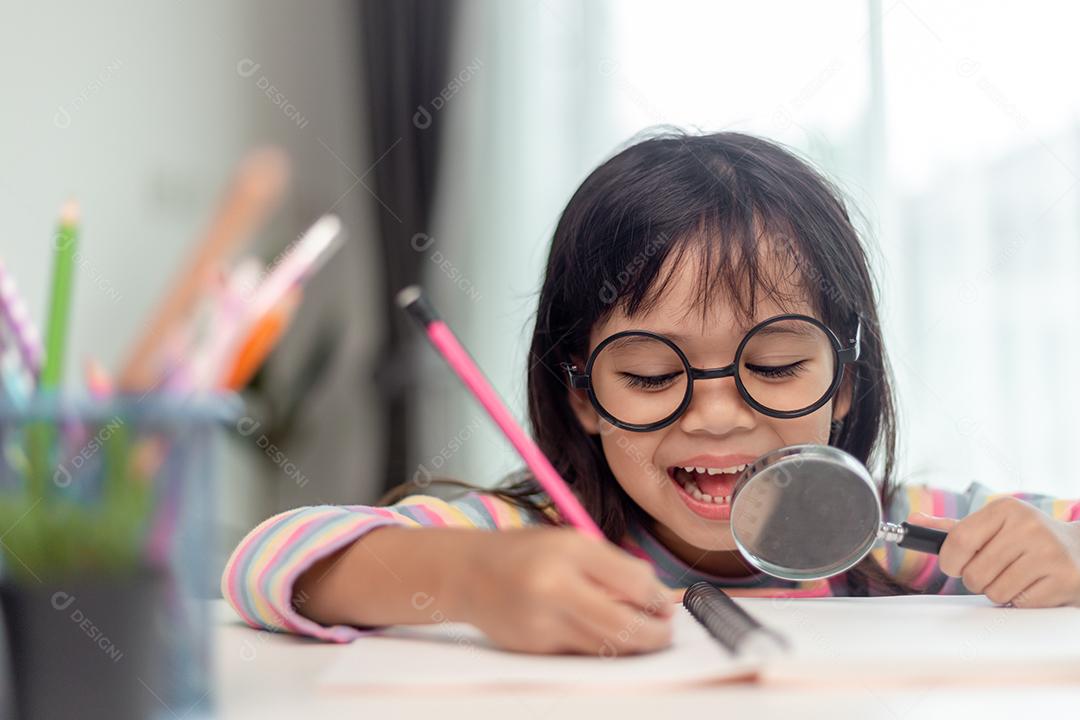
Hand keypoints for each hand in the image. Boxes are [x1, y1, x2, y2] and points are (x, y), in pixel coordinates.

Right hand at [445, 527, 674, 654]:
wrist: (468, 574)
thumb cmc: (526, 553)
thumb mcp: (571, 542)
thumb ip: (614, 566)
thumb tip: (657, 595)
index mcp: (569, 551)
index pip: (633, 582)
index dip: (658, 599)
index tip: (665, 604)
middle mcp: (555, 588)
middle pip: (623, 625)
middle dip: (654, 634)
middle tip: (665, 632)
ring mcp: (543, 622)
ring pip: (605, 647)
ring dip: (633, 646)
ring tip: (644, 636)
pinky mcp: (535, 648)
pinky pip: (580, 653)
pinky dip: (600, 648)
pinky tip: (606, 637)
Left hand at [909, 497, 1079, 606]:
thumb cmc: (1027, 538)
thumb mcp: (994, 525)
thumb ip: (953, 527)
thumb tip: (912, 521)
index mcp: (1005, 509)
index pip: (957, 541)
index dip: (949, 561)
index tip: (954, 565)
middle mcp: (1028, 527)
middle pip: (973, 573)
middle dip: (975, 579)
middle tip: (991, 572)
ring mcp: (1048, 553)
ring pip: (994, 591)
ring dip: (997, 591)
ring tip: (1014, 577)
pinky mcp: (1062, 579)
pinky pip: (1019, 602)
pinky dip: (1019, 600)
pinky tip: (1032, 585)